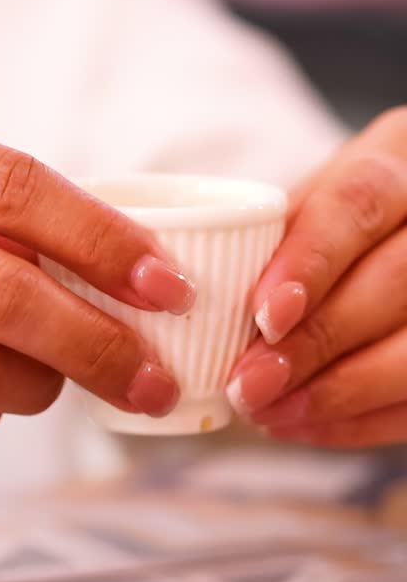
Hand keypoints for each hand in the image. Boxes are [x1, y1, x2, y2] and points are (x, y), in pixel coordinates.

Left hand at [227, 107, 406, 446]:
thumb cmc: (338, 220)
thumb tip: (196, 301)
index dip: (311, 263)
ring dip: (339, 391)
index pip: (358, 201)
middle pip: (393, 279)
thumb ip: (272, 240)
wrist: (401, 236)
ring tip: (269, 414)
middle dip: (314, 343)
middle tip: (248, 386)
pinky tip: (304, 426)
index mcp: (399, 155)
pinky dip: (363, 419)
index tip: (262, 316)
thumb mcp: (310, 203)